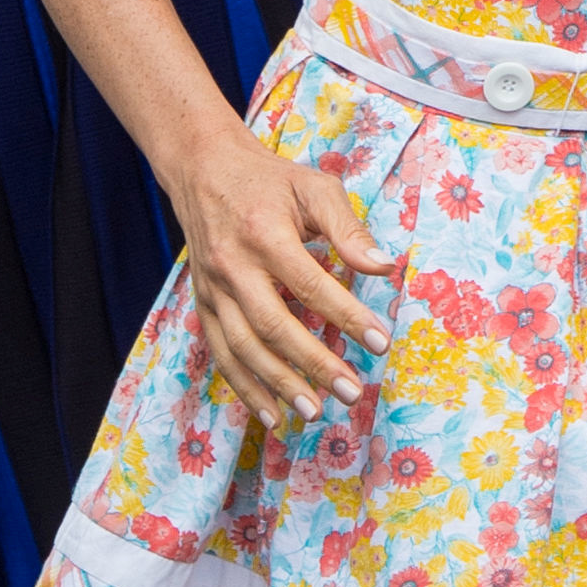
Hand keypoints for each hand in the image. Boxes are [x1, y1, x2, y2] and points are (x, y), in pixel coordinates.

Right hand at [166, 111, 399, 427]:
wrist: (204, 171)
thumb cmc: (270, 181)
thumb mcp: (313, 187)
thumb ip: (348, 229)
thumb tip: (384, 267)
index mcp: (265, 234)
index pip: (310, 285)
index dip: (346, 315)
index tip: (379, 341)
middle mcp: (234, 266)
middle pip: (273, 325)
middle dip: (313, 363)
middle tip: (352, 391)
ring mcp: (213, 290)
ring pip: (243, 347)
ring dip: (279, 384)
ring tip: (314, 411)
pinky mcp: (203, 305)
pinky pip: (222, 354)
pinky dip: (245, 387)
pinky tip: (272, 414)